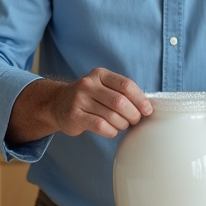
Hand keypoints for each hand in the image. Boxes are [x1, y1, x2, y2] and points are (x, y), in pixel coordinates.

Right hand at [9, 68, 152, 142]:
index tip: (147, 110)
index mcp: (100, 74)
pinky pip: (101, 126)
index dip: (141, 99)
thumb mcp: (102, 86)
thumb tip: (147, 106)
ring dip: (123, 124)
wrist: (57, 104)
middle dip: (133, 114)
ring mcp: (79, 100)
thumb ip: (121, 92)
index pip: (126, 85)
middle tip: (135, 120)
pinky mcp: (75, 116)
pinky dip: (112, 131)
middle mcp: (88, 84)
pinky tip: (112, 130)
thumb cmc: (89, 97)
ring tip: (122, 125)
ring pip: (112, 116)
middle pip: (121, 102)